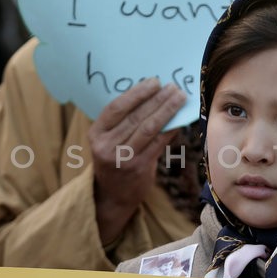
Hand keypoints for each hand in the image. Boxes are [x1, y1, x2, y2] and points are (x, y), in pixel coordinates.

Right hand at [89, 78, 186, 243]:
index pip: (116, 108)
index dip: (136, 93)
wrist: (113, 195)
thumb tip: (153, 95)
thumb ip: (124, 122)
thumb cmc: (115, 159)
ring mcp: (123, 158)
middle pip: (135, 116)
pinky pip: (159, 143)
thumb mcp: (109, 140)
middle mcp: (106, 146)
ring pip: (149, 128)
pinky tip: (180, 119)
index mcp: (96, 134)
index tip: (154, 82)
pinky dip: (171, 129)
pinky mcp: (139, 167)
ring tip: (179, 98)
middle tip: (173, 87)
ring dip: (167, 110)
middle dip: (157, 99)